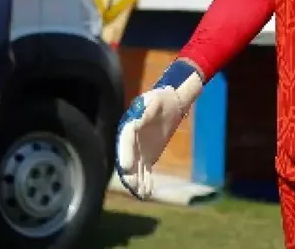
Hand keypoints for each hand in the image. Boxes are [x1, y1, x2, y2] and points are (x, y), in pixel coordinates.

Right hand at [115, 60, 203, 199]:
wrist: (170, 104)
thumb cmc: (161, 99)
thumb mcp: (155, 100)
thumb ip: (146, 109)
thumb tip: (137, 121)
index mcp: (130, 125)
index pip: (125, 141)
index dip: (125, 154)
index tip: (125, 167)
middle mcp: (131, 141)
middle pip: (128, 158)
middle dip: (129, 173)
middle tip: (132, 186)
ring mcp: (138, 150)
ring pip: (136, 168)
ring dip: (137, 181)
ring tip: (140, 194)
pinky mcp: (147, 157)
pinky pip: (145, 171)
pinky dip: (146, 182)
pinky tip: (146, 194)